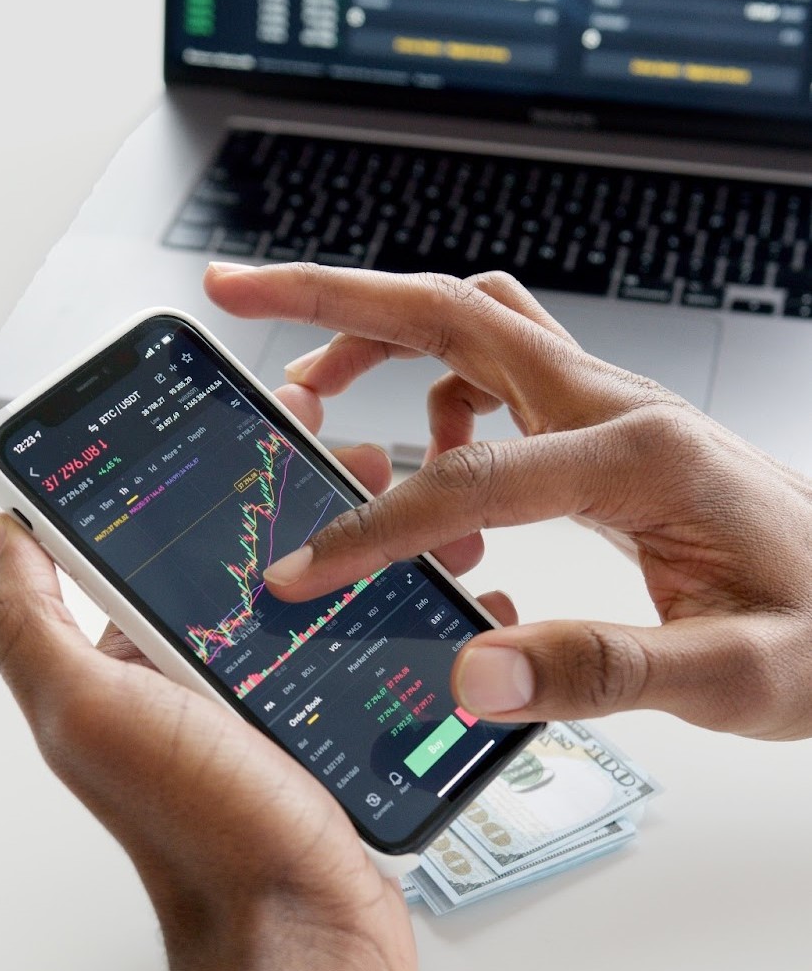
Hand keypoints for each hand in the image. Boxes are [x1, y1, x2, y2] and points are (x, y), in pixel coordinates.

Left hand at [0, 385, 424, 970]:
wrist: (304, 934)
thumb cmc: (202, 828)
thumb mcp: (89, 712)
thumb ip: (29, 627)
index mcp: (131, 661)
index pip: (159, 541)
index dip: (202, 477)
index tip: (256, 428)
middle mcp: (193, 679)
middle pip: (250, 559)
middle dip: (305, 500)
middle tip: (362, 464)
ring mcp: (265, 705)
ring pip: (318, 596)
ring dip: (366, 548)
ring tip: (421, 517)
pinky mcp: (325, 731)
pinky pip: (359, 651)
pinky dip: (397, 614)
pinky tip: (440, 588)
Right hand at [205, 263, 811, 741]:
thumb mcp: (732, 676)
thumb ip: (604, 673)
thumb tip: (473, 675)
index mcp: (641, 459)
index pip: (470, 478)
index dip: (373, 525)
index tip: (302, 569)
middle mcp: (617, 409)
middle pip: (453, 314)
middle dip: (334, 298)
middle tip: (239, 294)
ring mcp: (608, 409)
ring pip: (471, 327)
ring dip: (378, 336)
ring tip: (311, 398)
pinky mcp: (601, 431)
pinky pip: (496, 377)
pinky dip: (433, 398)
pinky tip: (429, 467)